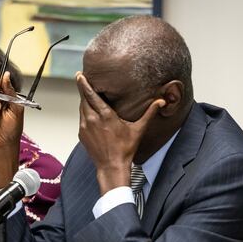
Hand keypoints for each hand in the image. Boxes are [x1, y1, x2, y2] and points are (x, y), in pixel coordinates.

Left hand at [76, 72, 163, 193]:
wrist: (111, 166)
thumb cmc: (126, 148)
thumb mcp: (138, 129)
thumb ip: (149, 113)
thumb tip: (162, 101)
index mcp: (105, 115)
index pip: (91, 95)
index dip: (84, 84)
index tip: (80, 75)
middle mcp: (92, 119)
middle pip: (84, 99)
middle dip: (83, 89)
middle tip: (81, 78)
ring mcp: (85, 127)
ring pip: (82, 108)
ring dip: (84, 101)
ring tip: (87, 94)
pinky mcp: (81, 134)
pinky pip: (81, 119)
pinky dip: (85, 113)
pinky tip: (89, 112)